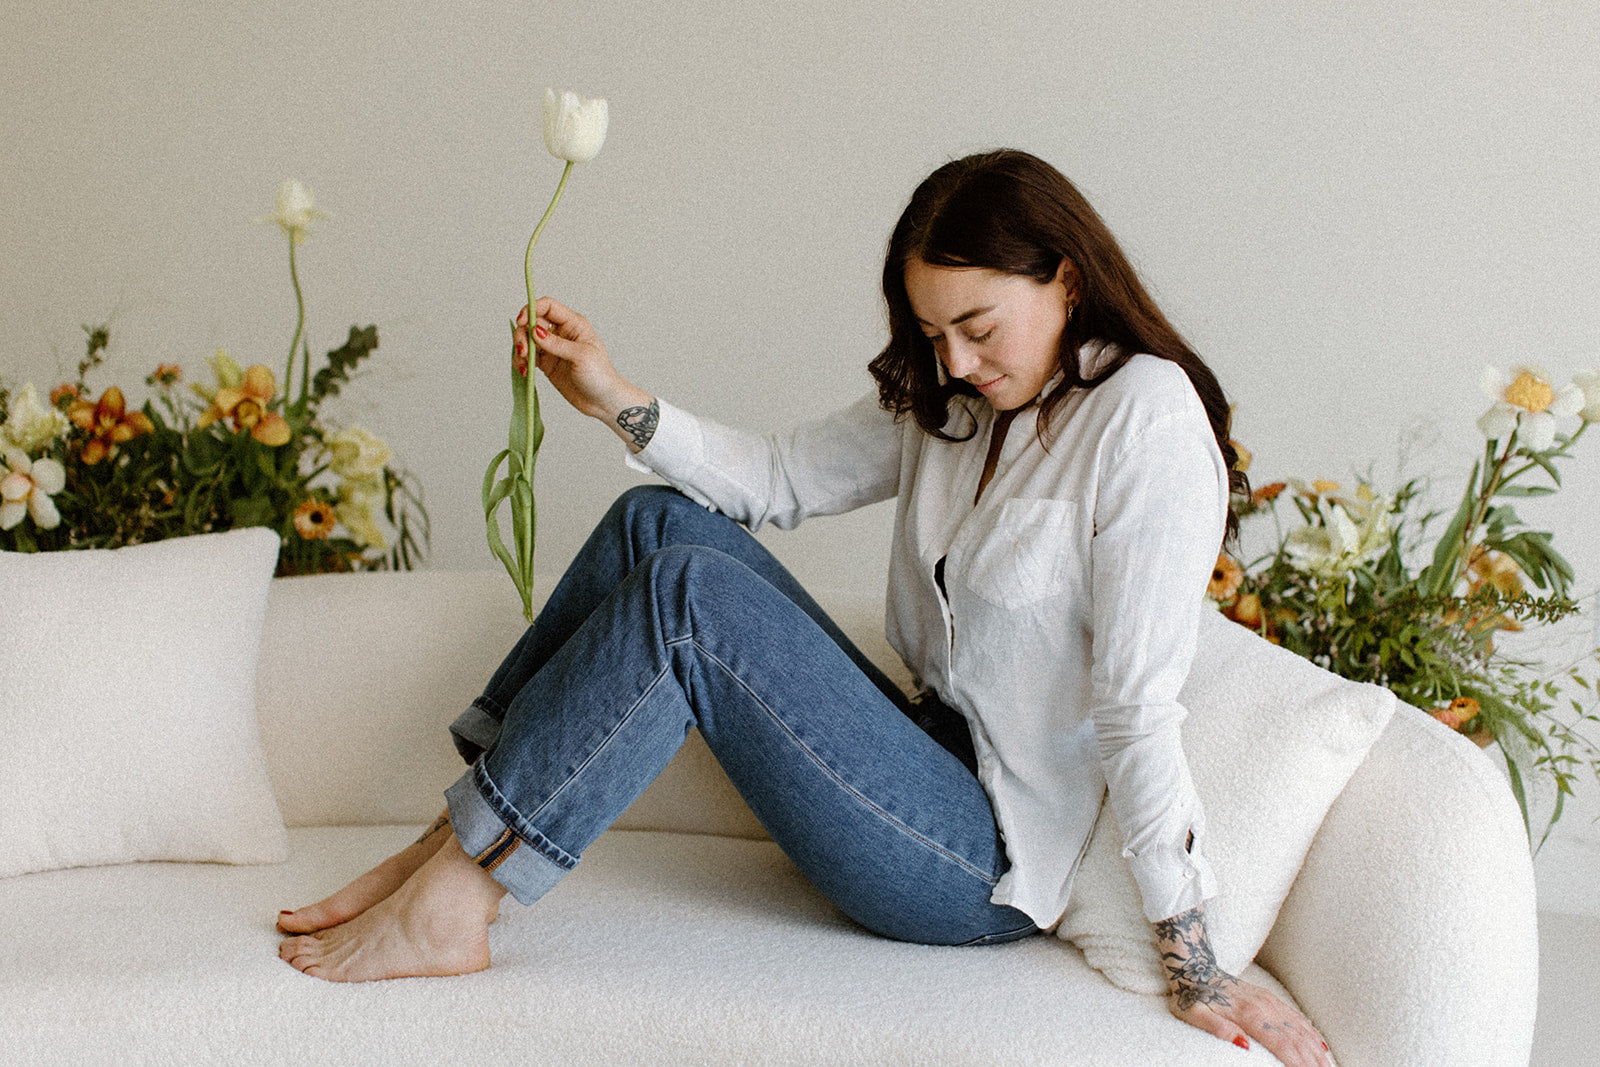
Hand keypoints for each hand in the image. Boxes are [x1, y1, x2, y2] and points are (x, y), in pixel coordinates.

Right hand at [512, 297, 644, 422]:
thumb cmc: (600, 376)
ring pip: (527, 339)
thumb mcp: (581, 356)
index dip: (532, 310)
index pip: (548, 306)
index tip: (522, 322)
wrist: (603, 401)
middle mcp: (562, 333)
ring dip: (520, 348)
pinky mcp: (547, 364)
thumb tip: (535, 331)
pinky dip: (521, 362)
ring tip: (523, 364)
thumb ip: (557, 344)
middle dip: (523, 334)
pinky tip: (524, 371)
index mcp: (574, 324)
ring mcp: (553, 348)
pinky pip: (528, 357)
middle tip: (523, 351)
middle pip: (533, 322)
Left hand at [1156, 906, 1331, 1065]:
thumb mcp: (1194, 1015)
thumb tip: (1243, 1047)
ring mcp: (1270, 1002)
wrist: (1193, 966)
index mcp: (1248, 1015)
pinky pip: (1296, 1018)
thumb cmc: (1190, 995)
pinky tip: (1322, 1048)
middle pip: (1297, 1041)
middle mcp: (1264, 1008)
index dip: (1298, 1064)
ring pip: (1301, 1031)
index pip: (1281, 1045)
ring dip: (1318, 1052)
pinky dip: (1312, 1034)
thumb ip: (1218, 1030)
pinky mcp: (1270, 998)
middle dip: (1315, 1062)